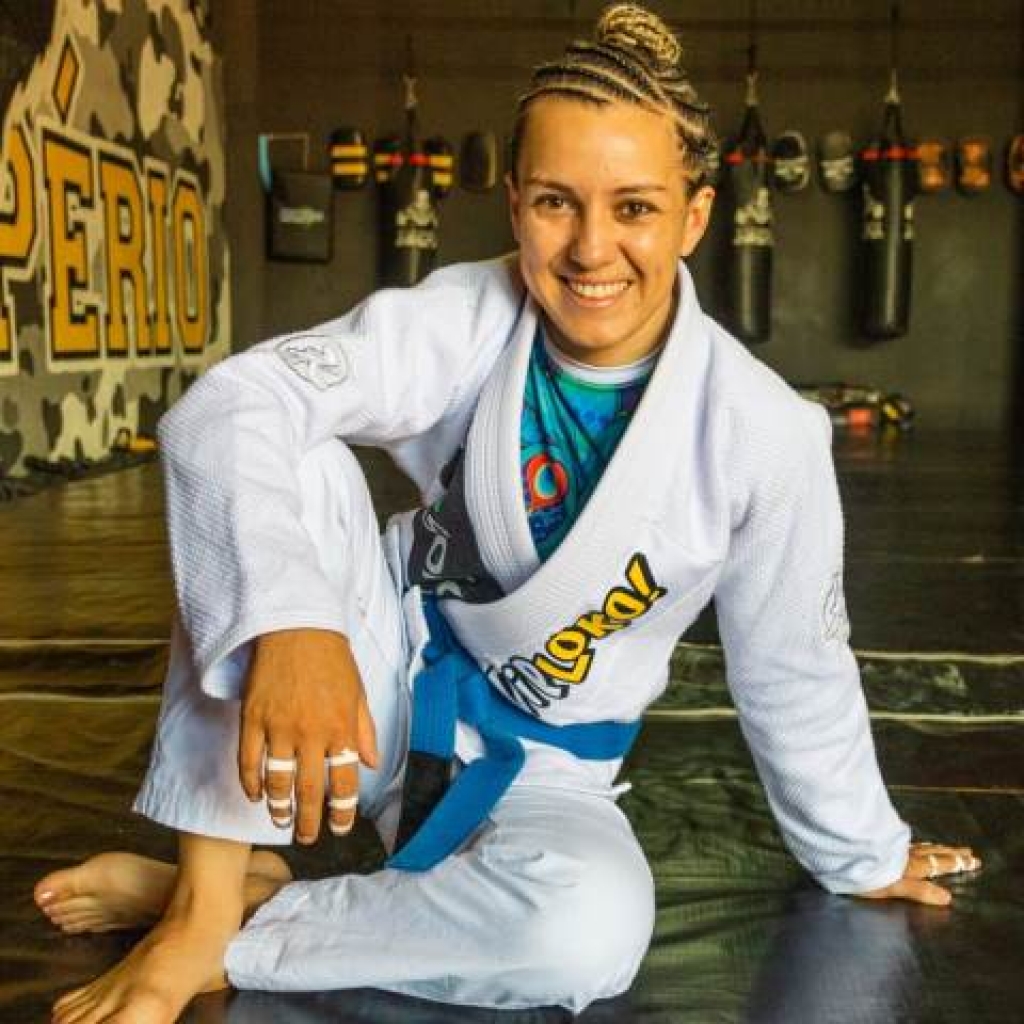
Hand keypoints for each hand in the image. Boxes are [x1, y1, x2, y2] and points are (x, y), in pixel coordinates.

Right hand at [238, 628, 378, 844]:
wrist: (297, 626)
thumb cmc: (332, 659)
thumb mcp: (358, 693)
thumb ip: (365, 731)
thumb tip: (373, 764)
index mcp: (342, 727)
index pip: (344, 782)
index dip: (342, 811)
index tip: (339, 828)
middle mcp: (312, 732)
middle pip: (309, 790)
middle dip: (309, 821)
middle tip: (307, 837)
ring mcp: (279, 726)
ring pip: (277, 781)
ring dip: (278, 807)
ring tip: (280, 821)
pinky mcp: (253, 717)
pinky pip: (248, 760)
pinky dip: (250, 783)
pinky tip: (256, 795)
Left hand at [858, 841, 981, 905]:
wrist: (840, 849)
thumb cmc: (865, 873)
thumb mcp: (893, 887)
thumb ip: (919, 891)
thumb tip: (947, 898)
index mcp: (910, 866)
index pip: (939, 864)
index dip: (956, 864)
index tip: (973, 861)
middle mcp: (905, 853)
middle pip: (934, 852)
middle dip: (952, 854)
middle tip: (968, 851)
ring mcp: (893, 846)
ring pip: (921, 845)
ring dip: (937, 847)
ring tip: (947, 847)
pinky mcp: (881, 841)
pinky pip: (907, 842)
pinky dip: (917, 843)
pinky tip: (913, 841)